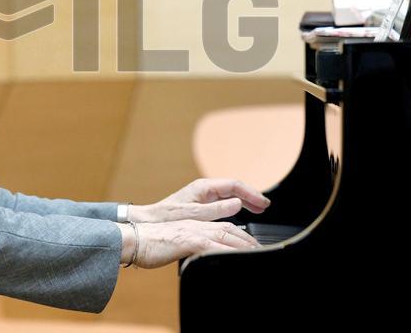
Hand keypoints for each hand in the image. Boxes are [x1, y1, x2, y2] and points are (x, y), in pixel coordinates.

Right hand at [119, 220, 260, 268]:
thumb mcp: (176, 243)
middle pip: (231, 229)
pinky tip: (239, 256)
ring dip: (245, 244)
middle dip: (249, 240)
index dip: (241, 236)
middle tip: (263, 250)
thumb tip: (201, 254)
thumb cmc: (151, 243)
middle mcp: (198, 223)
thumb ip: (191, 245)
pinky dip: (230, 250)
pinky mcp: (191, 239)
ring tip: (258, 253)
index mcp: (194, 223)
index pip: (224, 227)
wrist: (134, 238)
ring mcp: (195, 230)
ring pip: (228, 234)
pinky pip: (216, 245)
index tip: (253, 246)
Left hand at [128, 178, 269, 223]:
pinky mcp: (199, 206)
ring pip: (229, 196)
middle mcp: (204, 190)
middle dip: (251, 196)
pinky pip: (223, 203)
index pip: (234, 185)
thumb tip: (237, 204)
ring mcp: (202, 197)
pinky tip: (241, 214)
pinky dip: (235, 207)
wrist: (146, 224)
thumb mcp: (193, 215)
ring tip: (258, 210)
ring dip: (244, 201)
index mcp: (203, 188)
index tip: (264, 203)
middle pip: (234, 188)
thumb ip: (215, 210)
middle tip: (265, 207)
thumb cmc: (165, 219)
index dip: (251, 193)